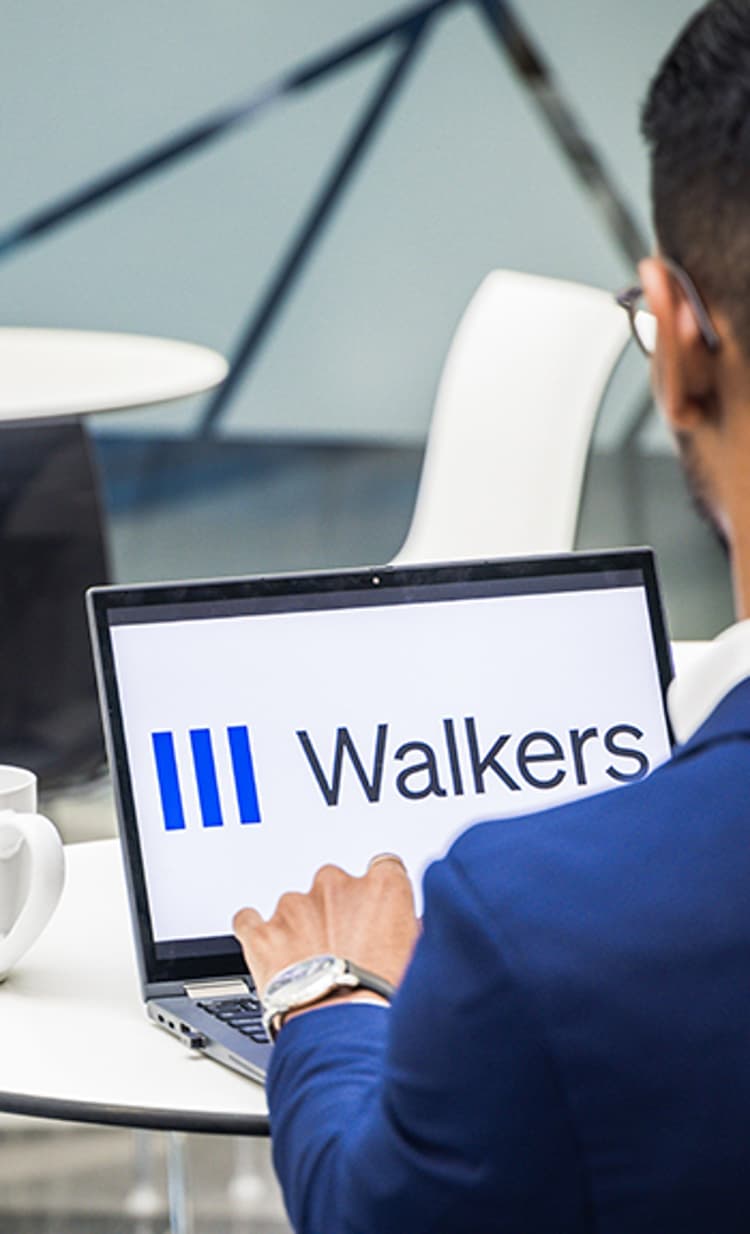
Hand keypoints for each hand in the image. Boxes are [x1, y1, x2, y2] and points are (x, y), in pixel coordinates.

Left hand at [233, 855, 419, 1002]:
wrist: (340, 1032)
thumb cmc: (381, 1000)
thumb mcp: (417, 958)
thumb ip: (409, 928)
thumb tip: (410, 928)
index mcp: (381, 887)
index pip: (383, 869)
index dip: (377, 895)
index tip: (374, 911)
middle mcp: (337, 885)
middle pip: (335, 886)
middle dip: (336, 911)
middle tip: (343, 948)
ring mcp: (296, 906)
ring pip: (295, 907)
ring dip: (300, 928)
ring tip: (310, 966)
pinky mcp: (262, 931)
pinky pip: (249, 920)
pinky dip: (257, 933)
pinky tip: (269, 952)